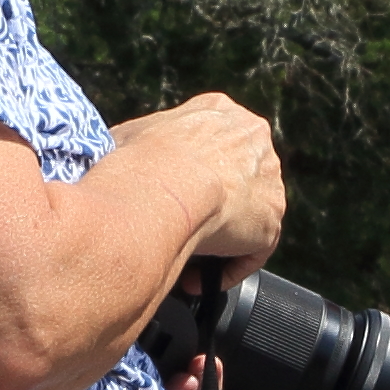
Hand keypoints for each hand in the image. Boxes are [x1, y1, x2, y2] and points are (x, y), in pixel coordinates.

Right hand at [105, 92, 285, 274]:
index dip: (188, 172)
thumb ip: (134, 145)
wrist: (165, 186)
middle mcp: (253, 138)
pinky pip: (251, 250)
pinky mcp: (271, 218)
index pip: (211, 142)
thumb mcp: (125, 137)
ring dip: (217, 239)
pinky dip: (225, 268)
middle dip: (205, 206)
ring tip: (184, 257)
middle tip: (177, 228)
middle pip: (232, 178)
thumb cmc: (138, 160)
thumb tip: (118, 160)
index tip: (169, 195)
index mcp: (219, 111)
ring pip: (244, 214)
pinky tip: (197, 278)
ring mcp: (268, 179)